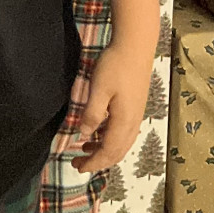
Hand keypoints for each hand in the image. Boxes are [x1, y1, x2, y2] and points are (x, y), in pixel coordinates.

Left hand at [72, 40, 153, 173]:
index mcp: (124, 121)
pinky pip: (124, 132)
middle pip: (117, 152)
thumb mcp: (98, 89)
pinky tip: (99, 131)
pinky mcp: (136, 106)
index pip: (108, 152)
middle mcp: (133, 122)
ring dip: (104, 150)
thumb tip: (83, 134)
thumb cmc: (116, 65)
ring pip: (121, 143)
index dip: (93, 163)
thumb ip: (91, 114)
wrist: (136, 46)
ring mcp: (136, 115)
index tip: (77, 167)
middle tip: (78, 163)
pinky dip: (110, 138)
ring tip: (85, 148)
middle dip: (98, 161)